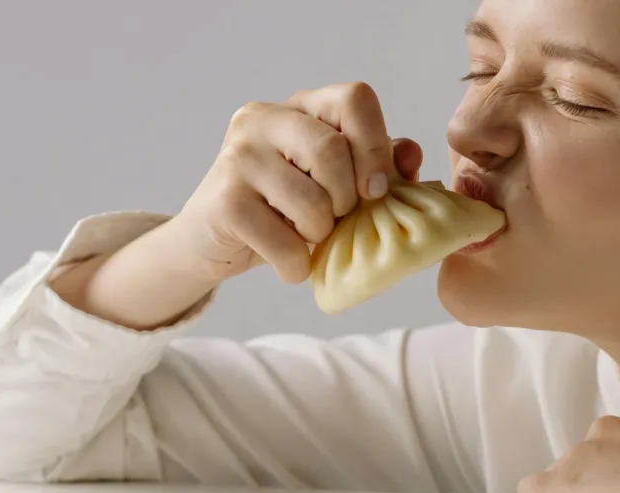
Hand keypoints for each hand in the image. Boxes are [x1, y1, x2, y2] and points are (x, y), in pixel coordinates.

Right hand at [172, 81, 423, 284]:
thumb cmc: (280, 211)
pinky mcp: (226, 202)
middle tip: (332, 220)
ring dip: (319, 236)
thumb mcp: (333, 184)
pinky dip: (297, 266)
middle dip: (345, 201)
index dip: (375, 146)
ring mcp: (238, 157)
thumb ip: (375, 167)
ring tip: (303, 238)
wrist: (208, 243)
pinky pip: (287, 244)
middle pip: (332, 151)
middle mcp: (262, 119)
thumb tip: (411, 156)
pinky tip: (287, 262)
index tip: (376, 190)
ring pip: (312, 203)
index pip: (354, 99)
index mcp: (298, 107)